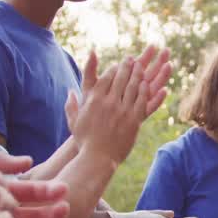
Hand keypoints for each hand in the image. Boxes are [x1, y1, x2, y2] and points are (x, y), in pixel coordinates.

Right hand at [65, 46, 173, 165]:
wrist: (98, 158)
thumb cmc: (84, 141)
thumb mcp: (74, 121)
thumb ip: (71, 104)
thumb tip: (70, 91)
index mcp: (94, 100)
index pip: (106, 78)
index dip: (113, 70)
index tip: (117, 65)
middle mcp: (109, 102)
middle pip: (120, 79)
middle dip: (127, 67)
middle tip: (132, 60)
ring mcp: (122, 111)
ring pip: (132, 87)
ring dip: (138, 75)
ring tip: (142, 67)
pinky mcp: (134, 120)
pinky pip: (141, 101)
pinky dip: (144, 90)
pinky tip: (147, 84)